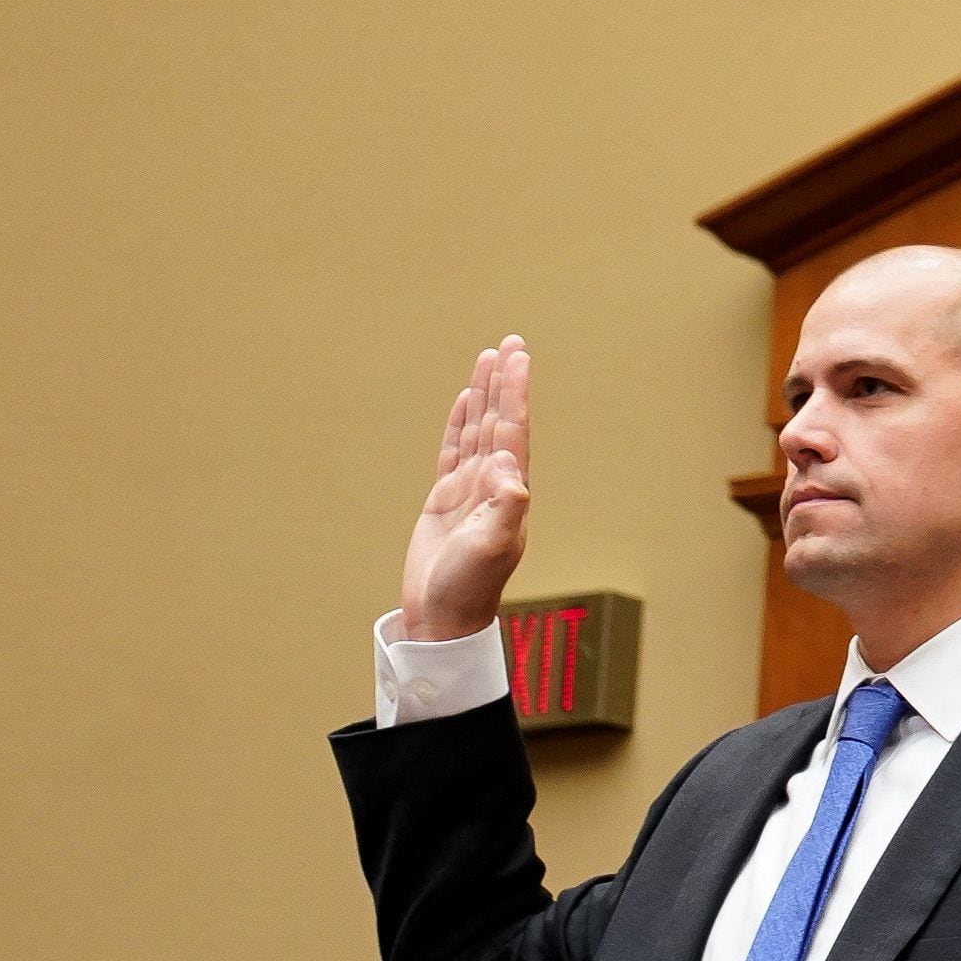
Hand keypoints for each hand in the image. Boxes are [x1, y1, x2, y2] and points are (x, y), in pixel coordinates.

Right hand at [402, 337, 533, 641]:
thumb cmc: (470, 588)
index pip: (513, 429)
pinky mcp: (445, 501)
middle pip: (499, 420)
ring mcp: (469, 490)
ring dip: (484, 396)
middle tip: (510, 342)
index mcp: (509, 490)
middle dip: (505, 382)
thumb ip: (504, 506)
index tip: (517, 356)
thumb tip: (507, 463)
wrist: (443, 618)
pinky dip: (458, 425)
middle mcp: (494, 484)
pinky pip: (453, 452)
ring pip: (477, 430)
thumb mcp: (493, 547)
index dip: (515, 392)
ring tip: (488, 359)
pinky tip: (464, 404)